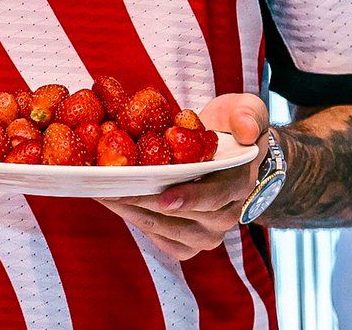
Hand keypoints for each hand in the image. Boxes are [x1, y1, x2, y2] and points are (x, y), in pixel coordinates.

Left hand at [95, 93, 269, 259]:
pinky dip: (134, 221)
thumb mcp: (247, 110)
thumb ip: (248, 116)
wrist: (230, 150)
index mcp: (237, 185)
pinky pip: (159, 237)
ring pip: (164, 230)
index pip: (212, 198)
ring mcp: (205, 233)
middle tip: (111, 187)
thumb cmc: (233, 127)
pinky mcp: (186, 240)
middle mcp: (223, 216)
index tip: (162, 196)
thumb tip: (248, 131)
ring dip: (131, 212)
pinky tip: (112, 201)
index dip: (187, 198)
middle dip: (143, 203)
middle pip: (180, 218)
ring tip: (103, 192)